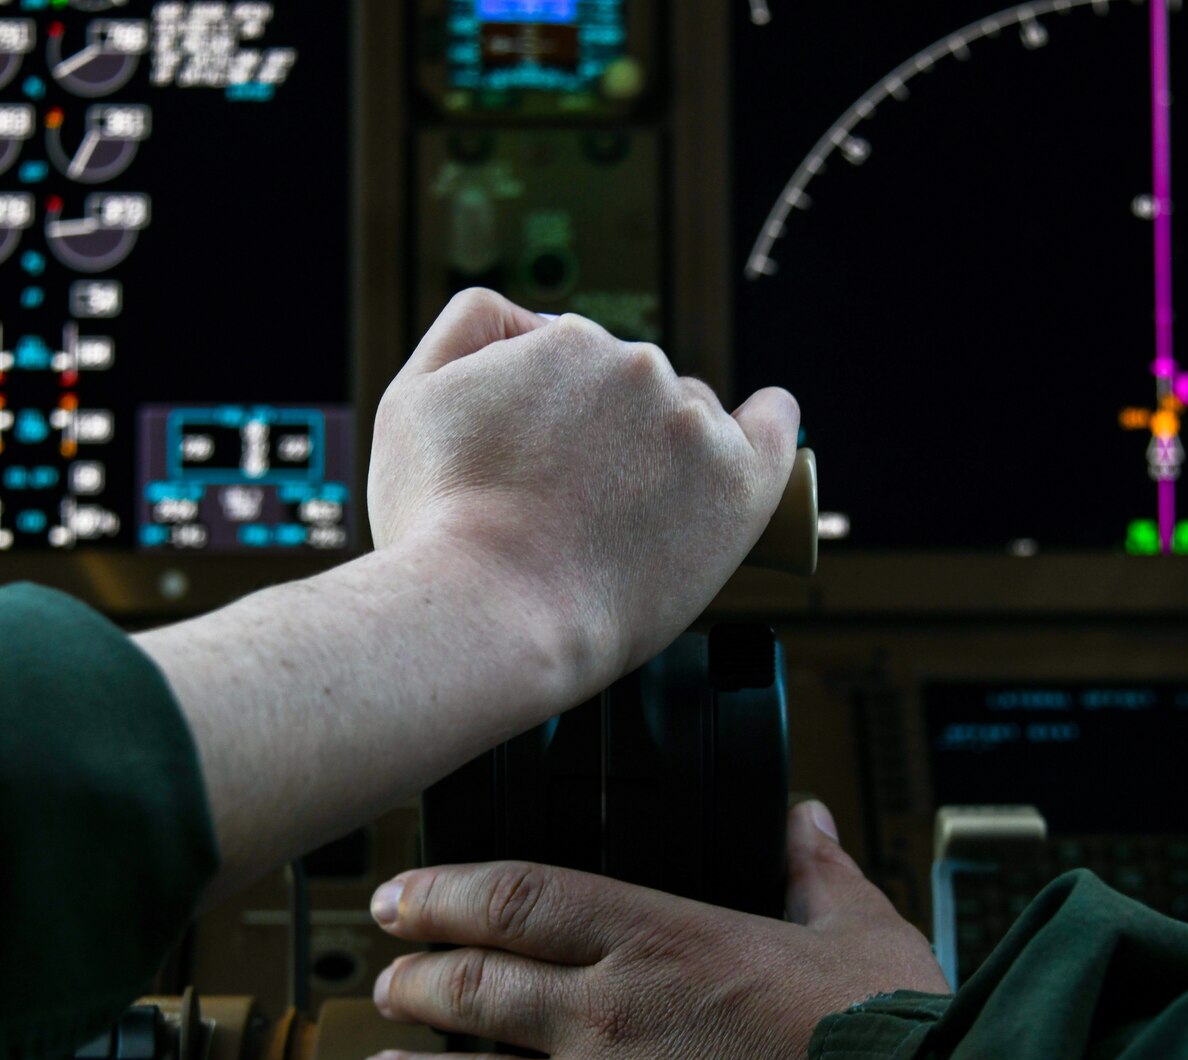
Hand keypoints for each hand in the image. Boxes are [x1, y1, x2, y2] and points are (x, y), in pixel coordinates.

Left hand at [356, 801, 947, 1059]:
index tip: (403, 898)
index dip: (442, 893)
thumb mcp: (863, 931)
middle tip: (388, 983)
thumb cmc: (890, 1048)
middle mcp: (609, 1018)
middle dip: (414, 982)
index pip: (516, 898)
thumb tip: (802, 822)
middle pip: (471, 988)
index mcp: (663, 939)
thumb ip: (815, 872)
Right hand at [369, 289, 799, 684]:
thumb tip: (532, 317)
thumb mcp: (412, 400)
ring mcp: (693, 424)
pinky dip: (766, 427)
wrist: (492, 614)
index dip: (559, 416)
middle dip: (613, 434)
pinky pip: (774, 428)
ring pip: (693, 419)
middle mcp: (638, 366)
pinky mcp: (739, 484)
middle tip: (577, 510)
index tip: (544, 468)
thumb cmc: (441, 528)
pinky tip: (754, 441)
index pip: (580, 362)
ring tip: (628, 526)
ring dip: (669, 454)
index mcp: (567, 340)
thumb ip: (469, 332)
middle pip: (639, 389)